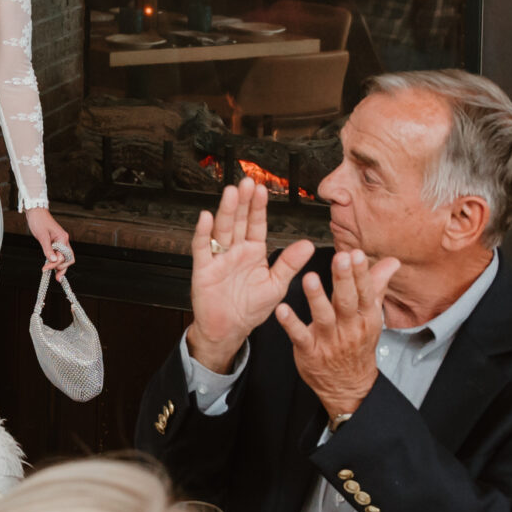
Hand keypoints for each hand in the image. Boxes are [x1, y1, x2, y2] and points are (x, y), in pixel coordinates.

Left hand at [26, 207, 73, 274]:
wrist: (36, 212)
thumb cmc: (39, 221)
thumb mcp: (42, 236)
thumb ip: (48, 249)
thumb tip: (53, 261)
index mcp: (63, 238)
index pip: (62, 256)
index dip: (54, 264)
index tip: (45, 268)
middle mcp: (64, 240)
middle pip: (69, 259)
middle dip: (63, 268)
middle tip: (57, 278)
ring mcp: (61, 242)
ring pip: (65, 257)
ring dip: (61, 267)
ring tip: (57, 277)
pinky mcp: (56, 242)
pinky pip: (60, 254)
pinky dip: (57, 262)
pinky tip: (53, 267)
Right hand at [186, 183, 316, 373]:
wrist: (229, 329)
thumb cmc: (252, 308)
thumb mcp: (277, 285)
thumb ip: (290, 263)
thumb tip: (309, 244)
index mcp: (254, 252)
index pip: (257, 224)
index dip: (259, 207)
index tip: (261, 189)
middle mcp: (236, 250)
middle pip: (239, 221)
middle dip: (243, 202)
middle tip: (247, 182)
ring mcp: (219, 258)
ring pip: (222, 229)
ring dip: (226, 211)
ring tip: (231, 193)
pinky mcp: (203, 269)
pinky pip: (202, 248)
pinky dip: (203, 233)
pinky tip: (206, 217)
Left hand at [278, 248, 400, 417]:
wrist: (350, 386)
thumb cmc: (358, 344)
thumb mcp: (371, 316)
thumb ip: (376, 286)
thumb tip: (392, 262)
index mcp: (365, 317)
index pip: (365, 292)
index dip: (361, 273)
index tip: (356, 254)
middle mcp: (349, 328)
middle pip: (346, 301)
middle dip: (344, 279)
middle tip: (340, 258)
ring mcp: (329, 340)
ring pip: (323, 317)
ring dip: (317, 298)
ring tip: (310, 278)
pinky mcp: (310, 351)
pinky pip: (299, 336)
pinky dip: (291, 323)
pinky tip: (282, 310)